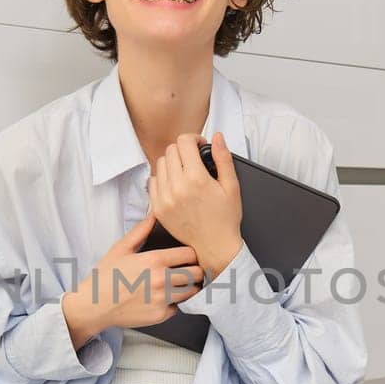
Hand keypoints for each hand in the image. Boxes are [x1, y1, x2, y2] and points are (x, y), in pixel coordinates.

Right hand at [61, 212, 206, 345]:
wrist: (94, 305)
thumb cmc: (105, 277)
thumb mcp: (120, 249)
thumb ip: (140, 231)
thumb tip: (153, 215)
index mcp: (154, 260)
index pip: (190, 254)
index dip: (191, 255)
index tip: (188, 258)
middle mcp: (161, 279)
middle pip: (196, 274)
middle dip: (195, 271)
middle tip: (188, 272)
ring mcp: (162, 299)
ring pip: (191, 292)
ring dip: (188, 288)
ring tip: (177, 285)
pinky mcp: (160, 315)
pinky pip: (178, 308)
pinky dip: (174, 304)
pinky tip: (163, 299)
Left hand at [148, 131, 242, 279]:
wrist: (215, 246)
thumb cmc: (225, 218)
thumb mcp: (232, 186)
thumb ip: (223, 158)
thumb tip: (217, 137)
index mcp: (196, 179)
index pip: (184, 142)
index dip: (194, 139)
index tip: (200, 147)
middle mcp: (177, 187)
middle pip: (171, 150)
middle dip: (184, 150)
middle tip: (194, 160)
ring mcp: (164, 198)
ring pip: (161, 164)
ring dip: (172, 163)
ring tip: (185, 172)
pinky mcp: (158, 208)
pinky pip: (152, 182)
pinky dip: (163, 178)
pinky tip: (175, 185)